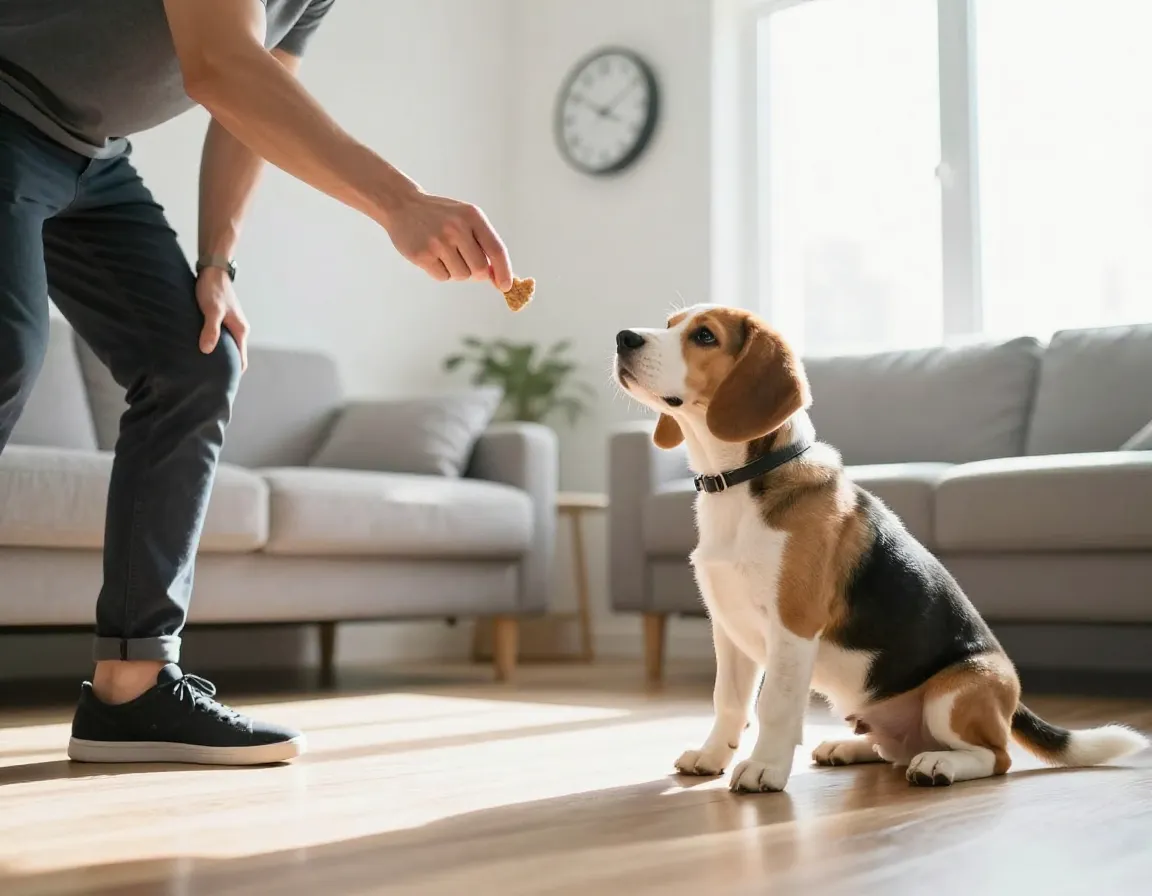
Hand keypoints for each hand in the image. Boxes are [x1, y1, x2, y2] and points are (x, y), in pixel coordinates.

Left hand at [196, 267, 249, 370]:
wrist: (213, 270)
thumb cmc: (213, 289)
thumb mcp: (211, 310)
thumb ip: (210, 330)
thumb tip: (207, 350)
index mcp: (240, 331)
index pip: (241, 360)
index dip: (234, 374)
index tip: (223, 385)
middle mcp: (238, 330)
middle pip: (235, 355)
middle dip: (225, 368)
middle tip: (209, 380)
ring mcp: (230, 324)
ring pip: (227, 346)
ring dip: (218, 355)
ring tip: (203, 367)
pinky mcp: (221, 319)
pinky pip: (219, 337)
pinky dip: (213, 345)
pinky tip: (200, 347)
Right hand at [382, 189, 513, 291]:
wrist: (404, 205)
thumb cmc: (441, 216)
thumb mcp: (465, 219)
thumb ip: (484, 243)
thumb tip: (498, 278)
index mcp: (472, 216)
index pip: (496, 250)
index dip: (504, 271)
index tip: (506, 286)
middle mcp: (457, 227)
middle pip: (479, 269)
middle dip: (476, 273)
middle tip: (464, 262)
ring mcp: (438, 241)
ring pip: (461, 276)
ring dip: (456, 271)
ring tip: (444, 252)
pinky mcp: (422, 255)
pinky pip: (443, 278)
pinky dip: (440, 272)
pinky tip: (432, 256)